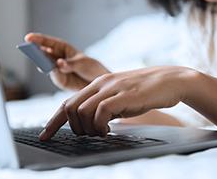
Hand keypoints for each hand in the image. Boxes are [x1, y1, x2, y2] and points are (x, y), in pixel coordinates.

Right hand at [25, 33, 109, 90]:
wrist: (98, 82)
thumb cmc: (91, 68)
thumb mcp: (83, 63)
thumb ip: (70, 64)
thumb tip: (58, 64)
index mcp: (63, 48)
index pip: (48, 42)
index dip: (38, 40)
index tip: (27, 38)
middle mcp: (57, 58)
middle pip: (44, 54)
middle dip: (36, 53)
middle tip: (29, 51)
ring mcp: (57, 70)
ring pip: (46, 66)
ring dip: (43, 64)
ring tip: (41, 63)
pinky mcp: (60, 80)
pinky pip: (55, 77)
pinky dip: (54, 74)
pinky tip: (54, 71)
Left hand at [39, 66, 196, 139]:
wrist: (171, 80)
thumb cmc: (145, 92)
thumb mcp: (119, 97)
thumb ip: (103, 106)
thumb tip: (90, 122)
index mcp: (97, 84)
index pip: (68, 102)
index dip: (53, 120)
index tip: (45, 135)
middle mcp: (100, 84)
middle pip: (69, 107)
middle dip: (70, 128)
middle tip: (86, 136)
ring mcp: (112, 89)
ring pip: (82, 111)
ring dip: (87, 129)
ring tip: (101, 133)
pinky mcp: (124, 95)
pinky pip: (100, 112)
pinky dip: (100, 125)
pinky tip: (109, 130)